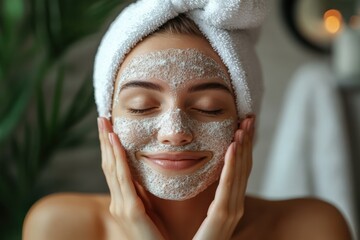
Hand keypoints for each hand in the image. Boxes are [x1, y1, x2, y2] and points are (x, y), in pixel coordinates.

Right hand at [98, 117, 164, 239]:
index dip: (109, 148)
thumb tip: (143, 173)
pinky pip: (123, 179)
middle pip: (108, 164)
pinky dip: (118, 158)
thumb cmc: (156, 235)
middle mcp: (117, 201)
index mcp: (121, 201)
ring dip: (108, 143)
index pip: (113, 168)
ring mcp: (121, 206)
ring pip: (112, 167)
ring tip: (105, 123)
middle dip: (104, 140)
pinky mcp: (131, 210)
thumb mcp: (148, 209)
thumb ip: (142, 193)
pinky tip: (116, 142)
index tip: (108, 128)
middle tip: (101, 118)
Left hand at [193, 117, 254, 239]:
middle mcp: (234, 204)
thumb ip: (208, 194)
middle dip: (247, 141)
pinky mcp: (221, 216)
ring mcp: (231, 211)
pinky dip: (231, 165)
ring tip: (243, 125)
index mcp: (229, 201)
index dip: (243, 147)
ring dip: (242, 147)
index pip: (238, 169)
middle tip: (249, 117)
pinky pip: (228, 186)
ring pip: (239, 172)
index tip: (242, 125)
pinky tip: (233, 146)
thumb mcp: (202, 210)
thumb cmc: (194, 239)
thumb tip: (198, 170)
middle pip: (243, 166)